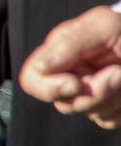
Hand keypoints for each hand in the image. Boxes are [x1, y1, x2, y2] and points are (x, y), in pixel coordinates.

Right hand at [21, 5, 120, 127]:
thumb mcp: (101, 25)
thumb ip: (69, 43)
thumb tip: (41, 67)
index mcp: (58, 55)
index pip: (32, 80)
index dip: (49, 88)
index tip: (75, 83)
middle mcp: (70, 76)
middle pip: (64, 104)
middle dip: (94, 93)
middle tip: (117, 73)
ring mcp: (89, 94)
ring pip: (90, 113)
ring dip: (114, 97)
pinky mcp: (108, 108)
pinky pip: (108, 120)